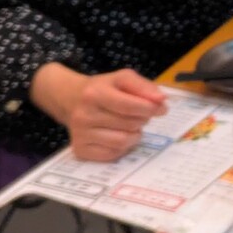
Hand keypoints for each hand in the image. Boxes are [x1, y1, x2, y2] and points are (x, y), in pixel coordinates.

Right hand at [32, 65, 166, 161]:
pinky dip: (123, 147)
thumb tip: (161, 100)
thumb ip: (144, 87)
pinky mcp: (80, 150)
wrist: (71, 99)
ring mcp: (80, 134)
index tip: (159, 108)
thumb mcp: (122, 78)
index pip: (130, 106)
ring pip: (123, 142)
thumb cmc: (103, 88)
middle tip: (140, 114)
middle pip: (129, 124)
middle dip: (142, 119)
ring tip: (130, 125)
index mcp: (94, 93)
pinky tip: (118, 135)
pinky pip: (113, 154)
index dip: (150, 108)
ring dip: (134, 134)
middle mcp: (84, 115)